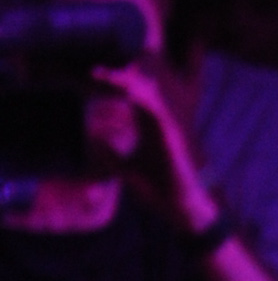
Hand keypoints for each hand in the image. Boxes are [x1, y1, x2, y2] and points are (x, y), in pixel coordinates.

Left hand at [85, 63, 216, 232]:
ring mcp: (167, 131)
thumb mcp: (126, 170)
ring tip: (109, 76)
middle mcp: (159, 126)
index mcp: (149, 130)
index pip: (132, 99)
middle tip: (98, 71)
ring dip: (129, 84)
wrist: (181, 210)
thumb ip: (111, 155)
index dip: (115, 85)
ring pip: (149, 98)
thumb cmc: (160, 191)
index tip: (94, 76)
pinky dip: (143, 101)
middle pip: (142, 92)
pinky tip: (128, 92)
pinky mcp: (173, 139)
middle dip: (122, 77)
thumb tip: (94, 141)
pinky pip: (157, 114)